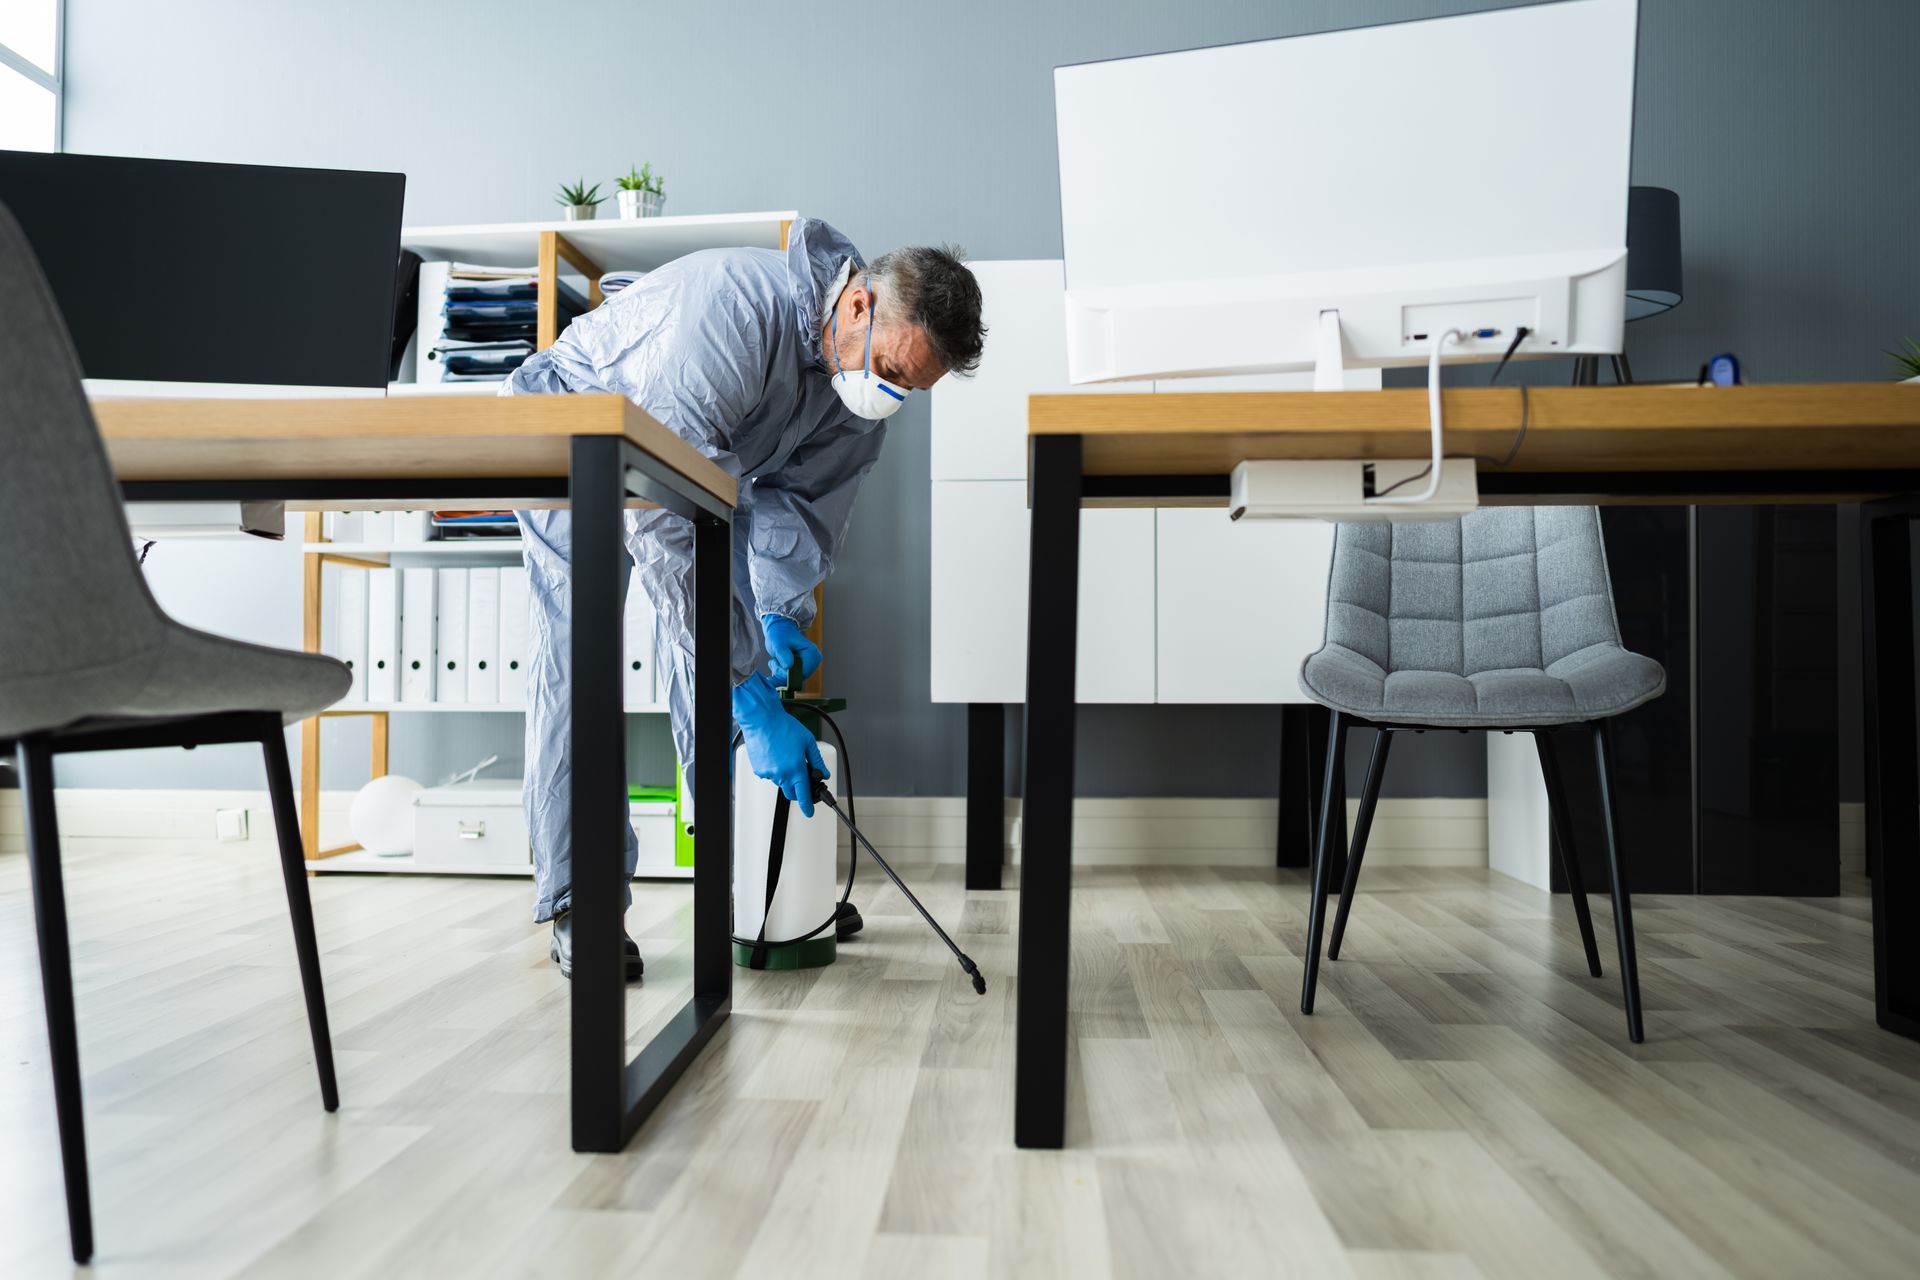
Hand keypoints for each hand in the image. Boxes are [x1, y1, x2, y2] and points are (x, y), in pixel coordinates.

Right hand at [731, 673, 827, 814]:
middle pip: (791, 793)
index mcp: (796, 769)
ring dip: (786, 775)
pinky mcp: (759, 770)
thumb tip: (823, 772)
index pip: (803, 795)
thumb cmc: (783, 727)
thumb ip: (817, 760)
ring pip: (781, 782)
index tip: (809, 812)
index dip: (808, 806)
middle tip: (801, 778)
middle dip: (798, 789)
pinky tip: (776, 755)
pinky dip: (775, 769)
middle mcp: (782, 774)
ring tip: (786, 755)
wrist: (762, 719)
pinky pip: (770, 775)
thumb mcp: (808, 741)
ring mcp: (769, 773)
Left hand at [761, 614, 822, 691]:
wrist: (780, 631)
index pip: (803, 672)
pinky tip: (776, 666)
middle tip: (773, 662)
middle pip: (799, 677)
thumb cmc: (779, 635)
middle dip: (783, 673)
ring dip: (781, 674)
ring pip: (795, 679)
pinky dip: (782, 675)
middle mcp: (814, 660)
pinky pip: (793, 678)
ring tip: (774, 661)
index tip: (775, 664)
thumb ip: (783, 654)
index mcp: (812, 653)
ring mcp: (810, 665)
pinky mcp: (804, 668)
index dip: (787, 673)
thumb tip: (788, 667)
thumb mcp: (778, 643)